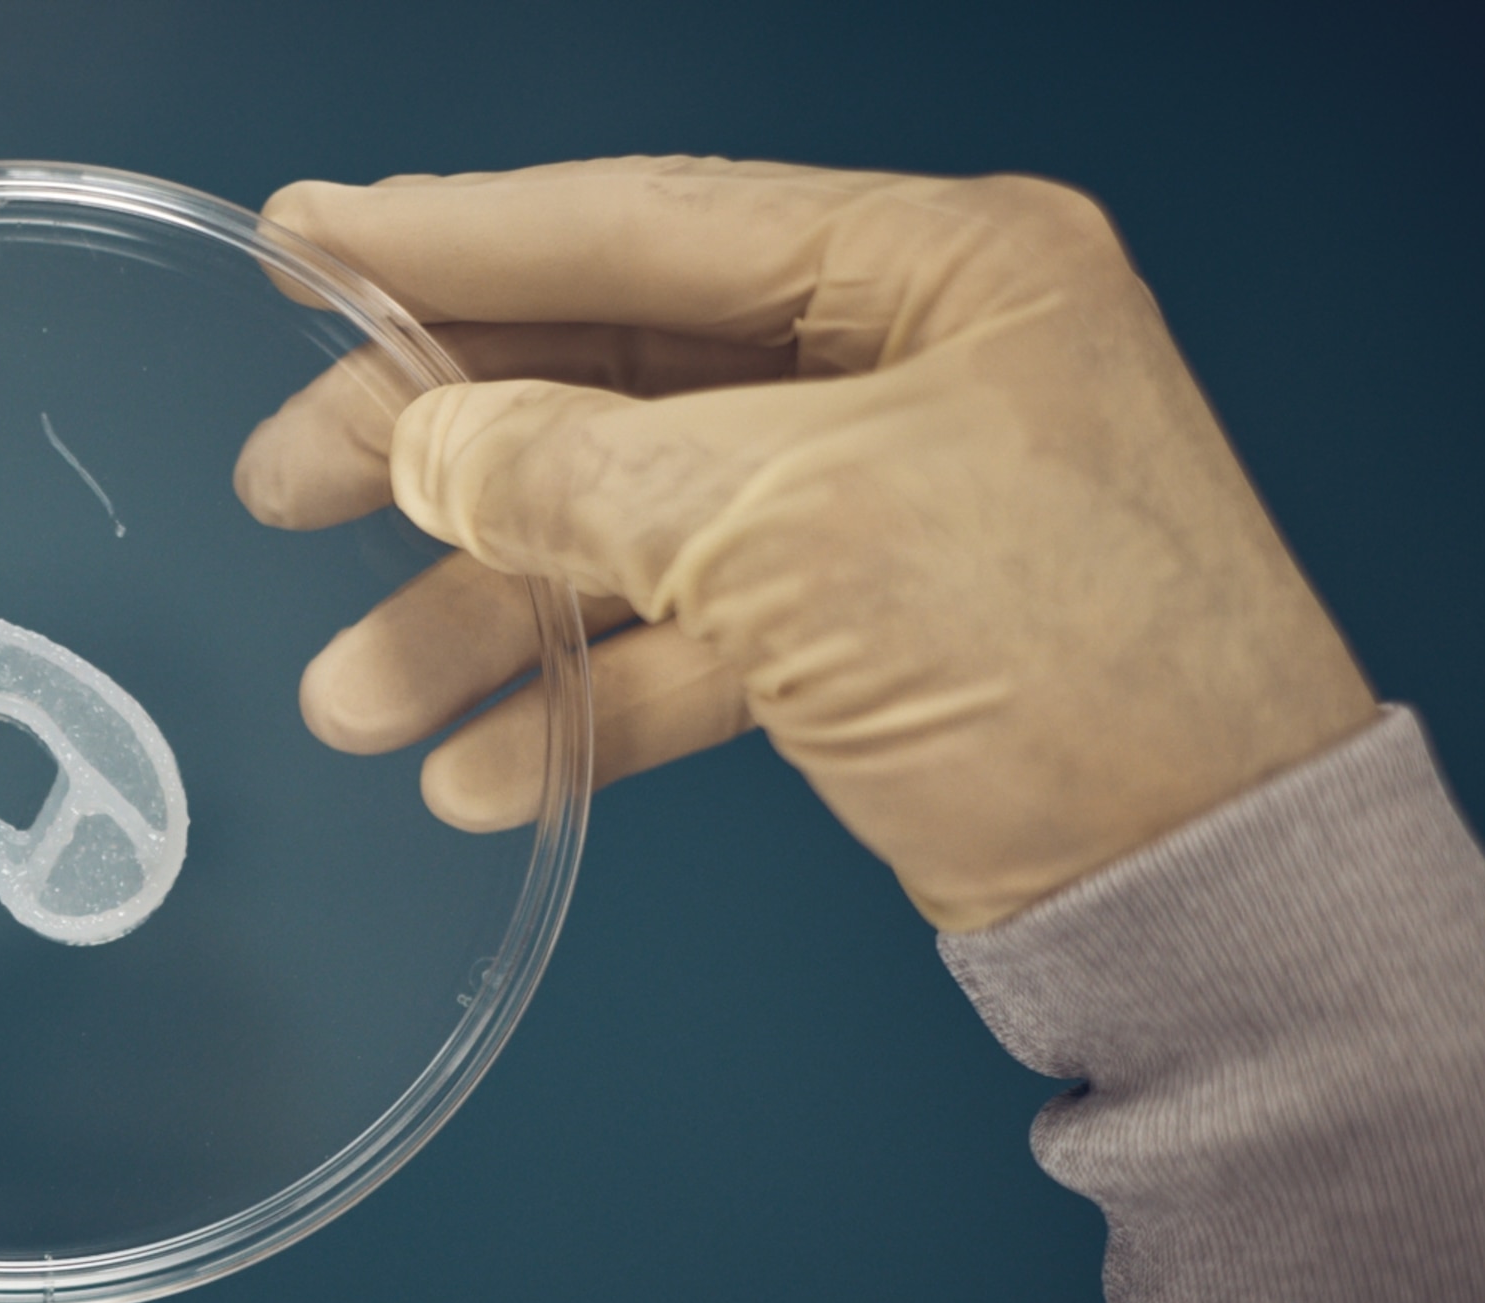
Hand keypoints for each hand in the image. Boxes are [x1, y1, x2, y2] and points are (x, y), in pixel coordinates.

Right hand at [235, 158, 1378, 929]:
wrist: (1203, 897)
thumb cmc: (1061, 666)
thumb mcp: (788, 529)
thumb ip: (580, 468)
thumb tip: (429, 442)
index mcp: (934, 269)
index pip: (644, 224)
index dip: (456, 237)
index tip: (303, 240)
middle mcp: (910, 364)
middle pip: (613, 378)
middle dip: (441, 451)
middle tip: (281, 488)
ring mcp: (887, 505)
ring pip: (630, 528)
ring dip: (487, 619)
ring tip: (352, 702)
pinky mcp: (871, 638)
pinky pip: (687, 640)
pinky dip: (584, 702)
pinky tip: (483, 774)